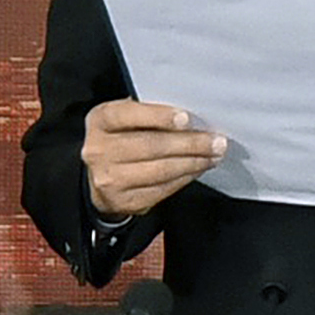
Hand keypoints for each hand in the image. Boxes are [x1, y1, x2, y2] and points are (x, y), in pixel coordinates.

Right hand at [82, 99, 227, 217]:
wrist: (98, 176)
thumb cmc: (119, 139)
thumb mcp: (123, 119)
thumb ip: (147, 114)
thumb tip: (190, 118)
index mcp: (100, 121)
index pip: (127, 115)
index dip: (158, 116)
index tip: (186, 118)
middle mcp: (99, 150)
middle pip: (150, 146)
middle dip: (189, 143)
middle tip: (215, 141)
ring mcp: (110, 179)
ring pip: (160, 170)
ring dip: (193, 163)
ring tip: (213, 155)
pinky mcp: (126, 201)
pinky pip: (163, 189)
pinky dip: (185, 178)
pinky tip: (198, 169)